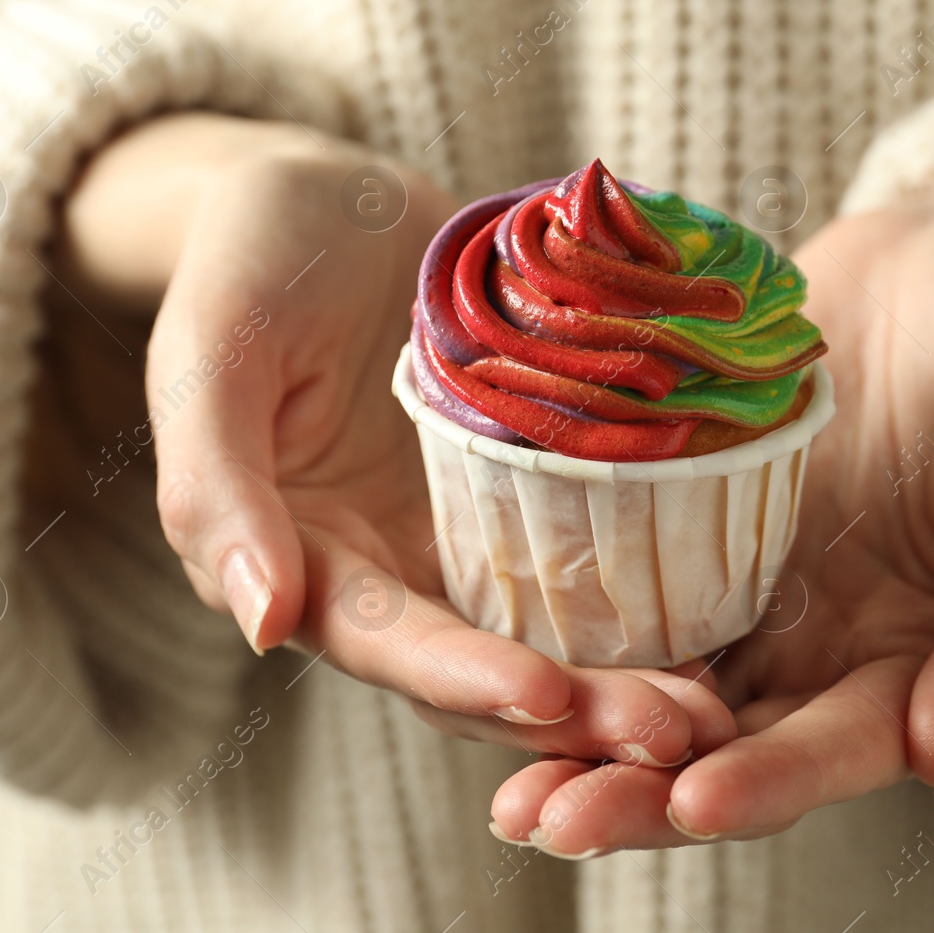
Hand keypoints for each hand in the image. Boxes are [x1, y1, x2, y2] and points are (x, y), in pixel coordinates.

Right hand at [57, 113, 721, 765]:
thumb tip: (261, 625)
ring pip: (546, 634)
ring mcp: (463, 537)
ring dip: (625, 680)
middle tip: (677, 732)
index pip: (383, 641)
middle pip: (481, 665)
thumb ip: (216, 484)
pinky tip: (722, 616)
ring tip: (716, 709)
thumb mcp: (212, 351)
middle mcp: (387, 571)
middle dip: (574, 712)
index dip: (461, 676)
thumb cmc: (251, 262)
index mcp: (301, 559)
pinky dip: (645, 599)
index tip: (547, 695)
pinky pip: (586, 557)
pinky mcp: (527, 492)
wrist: (328, 200)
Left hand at [489, 176, 933, 852]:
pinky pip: (624, 590)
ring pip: (658, 689)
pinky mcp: (688, 520)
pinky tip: (495, 664)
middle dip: (640, 792)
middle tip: (549, 821)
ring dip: (583, 743)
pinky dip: (567, 638)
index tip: (692, 804)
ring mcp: (748, 583)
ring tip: (507, 787)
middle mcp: (822, 640)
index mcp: (917, 653)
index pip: (837, 746)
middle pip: (726, 745)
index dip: (769, 784)